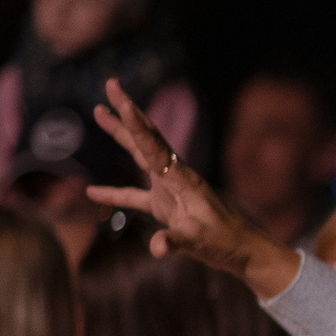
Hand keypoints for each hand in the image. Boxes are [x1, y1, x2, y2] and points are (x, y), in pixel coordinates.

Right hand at [86, 80, 299, 297]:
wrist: (243, 251)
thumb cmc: (225, 243)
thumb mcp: (199, 242)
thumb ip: (175, 241)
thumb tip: (157, 247)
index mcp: (181, 179)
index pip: (154, 147)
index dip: (137, 126)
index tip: (124, 102)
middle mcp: (175, 176)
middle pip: (146, 137)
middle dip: (127, 111)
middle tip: (112, 84)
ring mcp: (169, 189)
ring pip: (139, 155)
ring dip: (120, 133)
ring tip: (99, 111)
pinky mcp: (166, 206)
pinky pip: (134, 195)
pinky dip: (114, 192)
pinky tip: (91, 191)